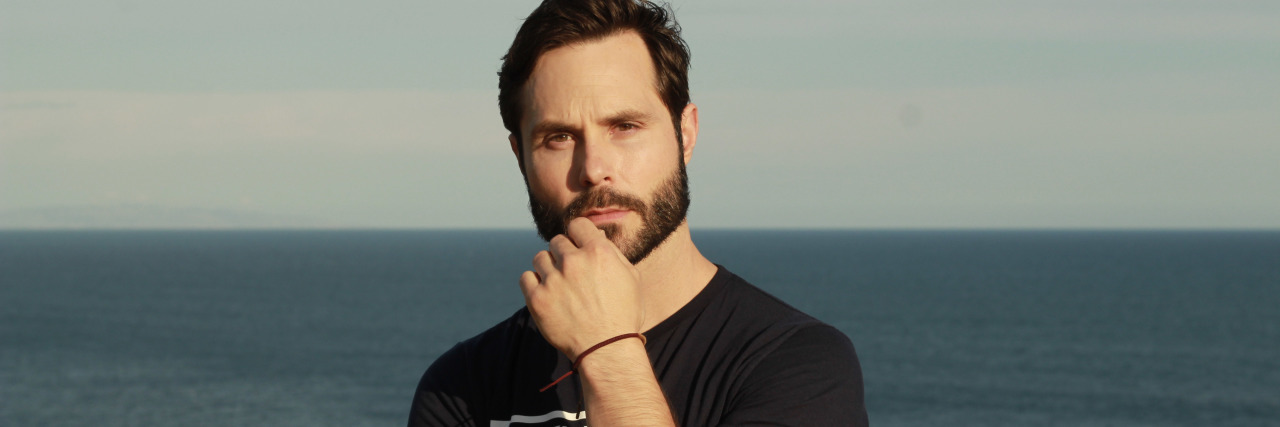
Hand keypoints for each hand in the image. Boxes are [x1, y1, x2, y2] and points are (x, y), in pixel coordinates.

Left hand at [519, 217, 643, 358]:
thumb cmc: (623, 315)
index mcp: (598, 252)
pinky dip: (534, 284)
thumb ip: (612, 253)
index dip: (578, 235)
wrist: (607, 350)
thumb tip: (596, 236)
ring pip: (540, 258)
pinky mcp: (537, 299)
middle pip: (557, 242)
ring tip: (559, 286)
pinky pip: (526, 278)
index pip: (577, 225)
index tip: (578, 247)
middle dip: (563, 254)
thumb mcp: (630, 277)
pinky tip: (547, 294)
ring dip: (548, 268)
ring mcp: (553, 280)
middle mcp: (574, 261)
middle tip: (571, 274)